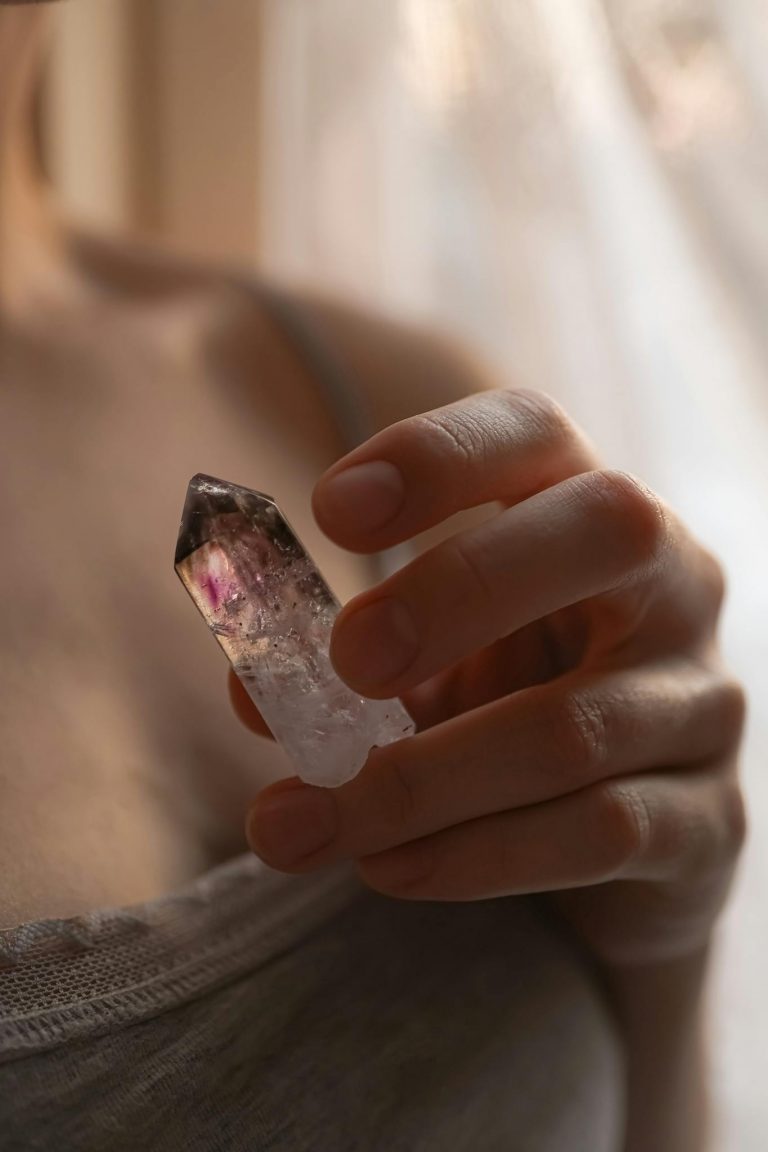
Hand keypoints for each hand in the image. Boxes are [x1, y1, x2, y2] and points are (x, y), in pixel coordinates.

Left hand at [234, 388, 746, 967]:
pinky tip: (388, 867)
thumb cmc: (508, 710)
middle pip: (605, 532)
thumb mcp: (429, 666)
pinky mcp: (709, 818)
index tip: (329, 511)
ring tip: (296, 823)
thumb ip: (350, 667)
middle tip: (347, 658)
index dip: (438, 455)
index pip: (534, 434)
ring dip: (415, 781)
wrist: (627, 839)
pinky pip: (598, 831)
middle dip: (459, 590)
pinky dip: (474, 855)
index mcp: (586, 513)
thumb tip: (253, 692)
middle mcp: (673, 585)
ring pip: (570, 727)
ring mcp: (702, 701)